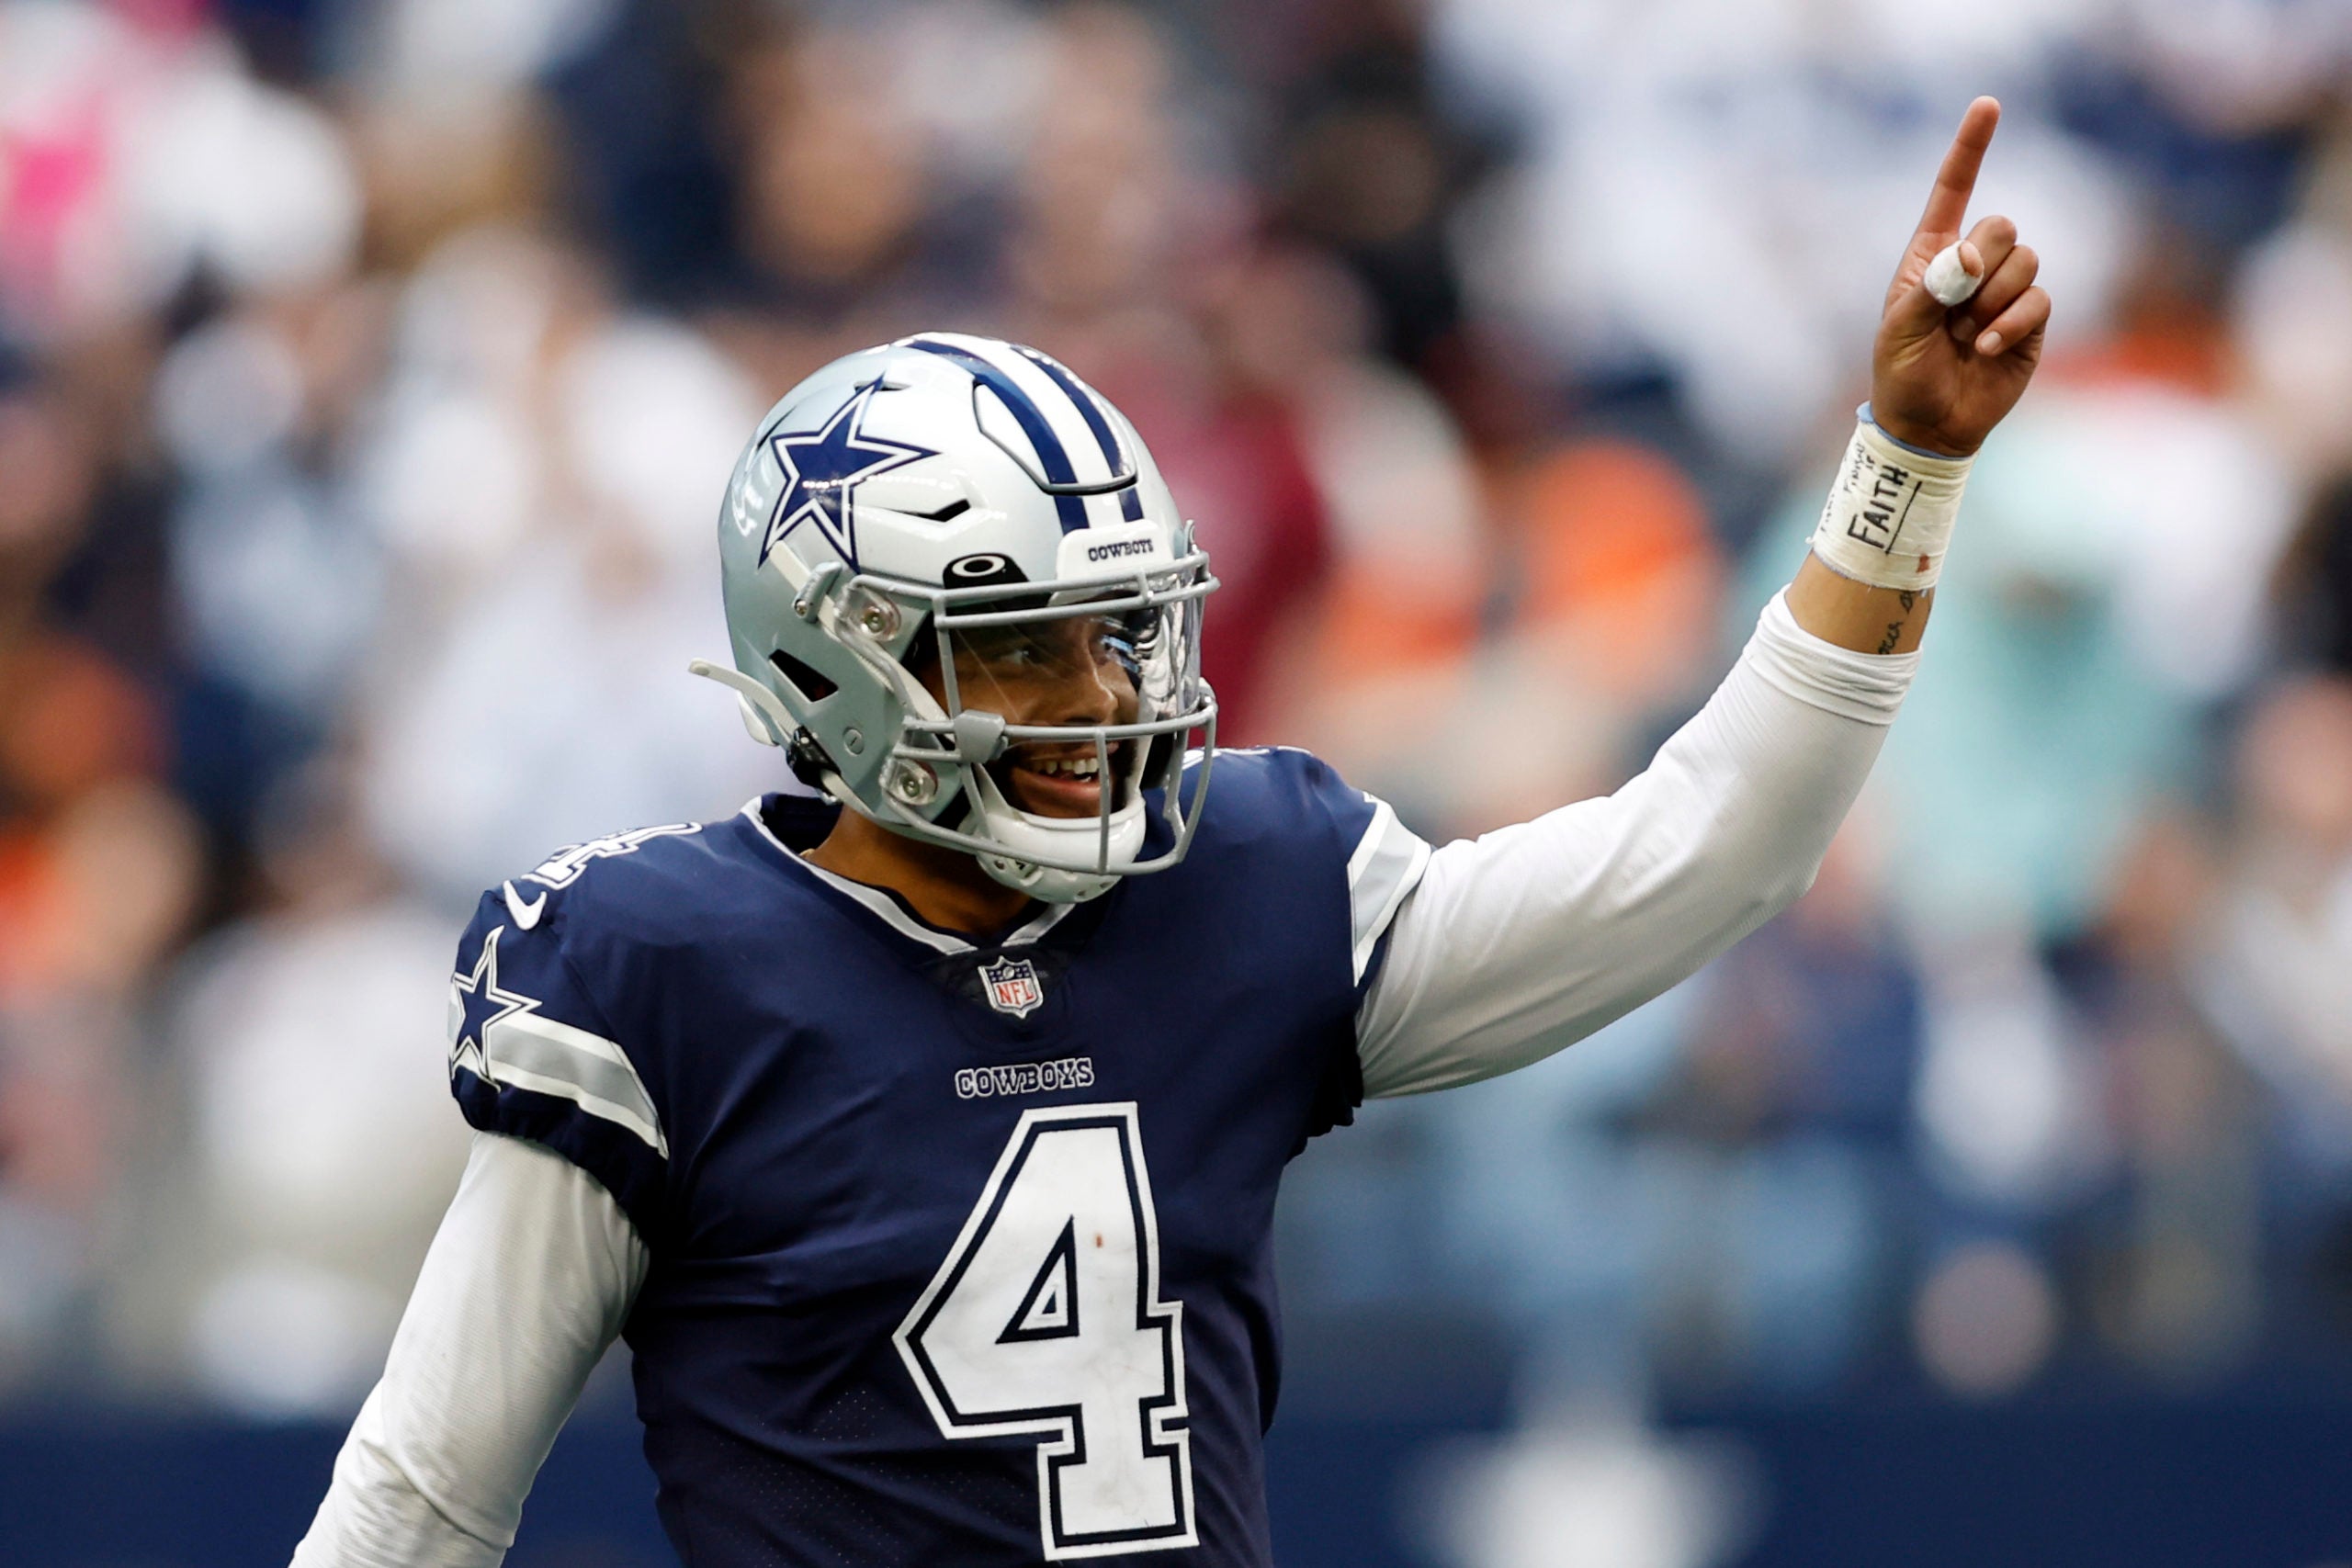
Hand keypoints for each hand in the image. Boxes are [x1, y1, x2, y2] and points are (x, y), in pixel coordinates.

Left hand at [1871, 97, 2050, 457]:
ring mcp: (2004, 292)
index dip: (1970, 148)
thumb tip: (1970, 257)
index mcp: (1931, 256)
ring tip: (1967, 336)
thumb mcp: (1901, 330)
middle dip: (1984, 258)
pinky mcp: (2030, 321)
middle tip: (1957, 300)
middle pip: (2003, 224)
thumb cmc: (1903, 375)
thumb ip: (1932, 288)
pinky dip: (2011, 323)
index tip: (1987, 105)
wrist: (1929, 426)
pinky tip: (1985, 349)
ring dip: (1995, 299)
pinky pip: (2039, 299)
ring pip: (2026, 260)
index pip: (1954, 192)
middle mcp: (1972, 266)